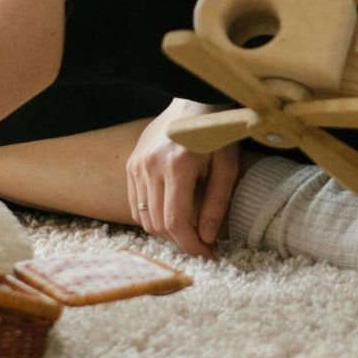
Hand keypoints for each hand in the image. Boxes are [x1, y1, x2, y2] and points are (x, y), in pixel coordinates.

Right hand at [125, 97, 240, 258]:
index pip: (175, 222)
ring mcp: (136, 165)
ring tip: (187, 229)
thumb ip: (215, 205)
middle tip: (201, 245)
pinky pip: (136, 204)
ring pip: (144, 217)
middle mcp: (150, 166)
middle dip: (180, 241)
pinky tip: (171, 214)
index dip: (190, 245)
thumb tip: (206, 239)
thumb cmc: (216, 134)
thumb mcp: (226, 168)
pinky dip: (152, 216)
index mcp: (177, 166)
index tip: (207, 255)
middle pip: (157, 224)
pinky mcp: (131, 164)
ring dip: (165, 231)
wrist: (194, 102)